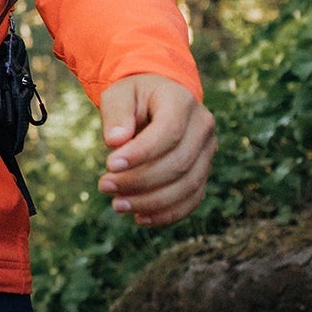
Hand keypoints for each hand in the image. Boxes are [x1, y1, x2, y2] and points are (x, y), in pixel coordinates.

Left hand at [96, 73, 214, 226]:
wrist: (158, 100)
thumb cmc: (134, 97)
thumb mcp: (119, 94)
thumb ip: (116, 113)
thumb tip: (115, 141)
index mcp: (182, 101)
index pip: (169, 131)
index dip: (141, 153)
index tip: (109, 165)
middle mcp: (202, 127)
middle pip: (179, 163)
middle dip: (140, 181)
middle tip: (104, 186)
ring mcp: (207, 151)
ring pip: (188, 186)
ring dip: (151, 202)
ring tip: (117, 205)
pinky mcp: (203, 172)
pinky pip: (192, 199)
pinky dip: (167, 213)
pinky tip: (139, 217)